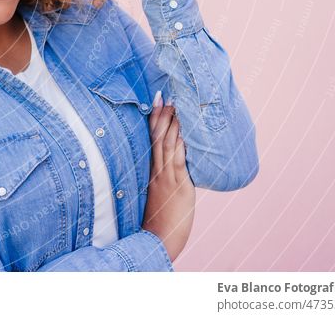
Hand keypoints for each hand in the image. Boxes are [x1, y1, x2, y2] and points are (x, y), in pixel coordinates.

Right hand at [141, 94, 194, 261]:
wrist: (157, 238)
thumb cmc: (161, 220)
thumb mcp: (161, 194)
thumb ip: (166, 179)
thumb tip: (178, 165)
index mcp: (152, 171)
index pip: (152, 139)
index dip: (154, 119)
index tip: (157, 100)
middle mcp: (157, 170)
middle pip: (157, 137)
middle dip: (161, 115)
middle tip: (165, 96)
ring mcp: (166, 177)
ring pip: (166, 145)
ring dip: (171, 125)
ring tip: (175, 106)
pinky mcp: (177, 185)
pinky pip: (176, 161)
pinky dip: (178, 145)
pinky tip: (182, 133)